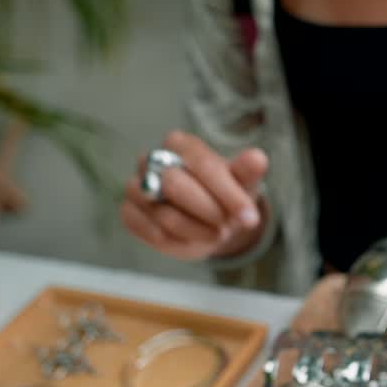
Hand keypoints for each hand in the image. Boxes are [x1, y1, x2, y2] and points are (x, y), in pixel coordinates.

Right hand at [121, 132, 268, 260]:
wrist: (210, 220)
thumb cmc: (225, 194)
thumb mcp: (243, 182)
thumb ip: (248, 170)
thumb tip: (257, 158)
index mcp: (180, 144)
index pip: (202, 165)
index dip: (227, 193)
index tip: (249, 216)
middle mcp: (151, 161)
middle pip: (176, 186)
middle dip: (209, 211)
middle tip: (228, 226)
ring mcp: (136, 187)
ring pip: (165, 215)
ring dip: (197, 230)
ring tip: (214, 232)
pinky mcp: (129, 214)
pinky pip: (152, 233)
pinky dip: (178, 242)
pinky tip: (192, 239)